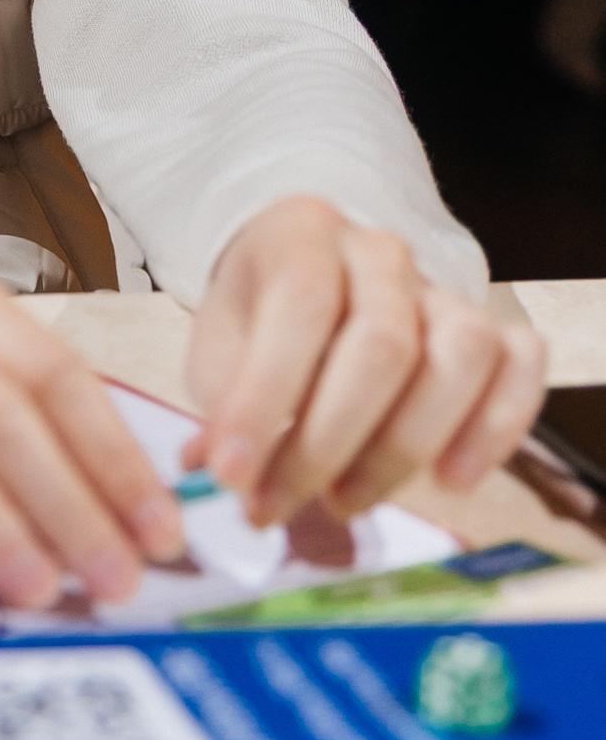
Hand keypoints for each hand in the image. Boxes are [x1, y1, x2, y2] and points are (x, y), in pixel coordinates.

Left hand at [184, 197, 545, 525]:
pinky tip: (451, 479)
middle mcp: (381, 253)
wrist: (306, 278)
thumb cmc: (260, 321)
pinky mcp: (492, 329)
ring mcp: (442, 290)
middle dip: (328, 442)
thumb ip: (224, 402)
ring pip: (461, 354)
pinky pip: (521, 365)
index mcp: (304, 235)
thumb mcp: (220, 348)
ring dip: (405, 445)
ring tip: (347, 499)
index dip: (266, 395)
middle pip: (384, 343)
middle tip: (280, 504)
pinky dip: (497, 427)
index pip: (300, 304)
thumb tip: (223, 472)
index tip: (231, 474)